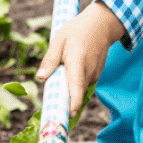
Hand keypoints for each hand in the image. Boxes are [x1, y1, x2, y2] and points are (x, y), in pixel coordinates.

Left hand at [36, 1, 124, 118]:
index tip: (66, 118)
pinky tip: (70, 70)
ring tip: (62, 71)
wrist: (102, 24)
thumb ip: (50, 59)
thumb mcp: (59, 39)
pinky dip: (74, 83)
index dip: (72, 105)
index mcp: (77, 62)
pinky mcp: (96, 75)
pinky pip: (82, 84)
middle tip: (51, 97)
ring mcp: (95, 74)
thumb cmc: (77, 30)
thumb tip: (40, 78)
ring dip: (68, 88)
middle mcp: (88, 72)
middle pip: (74, 94)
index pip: (76, 89)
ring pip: (78, 89)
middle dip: (63, 99)